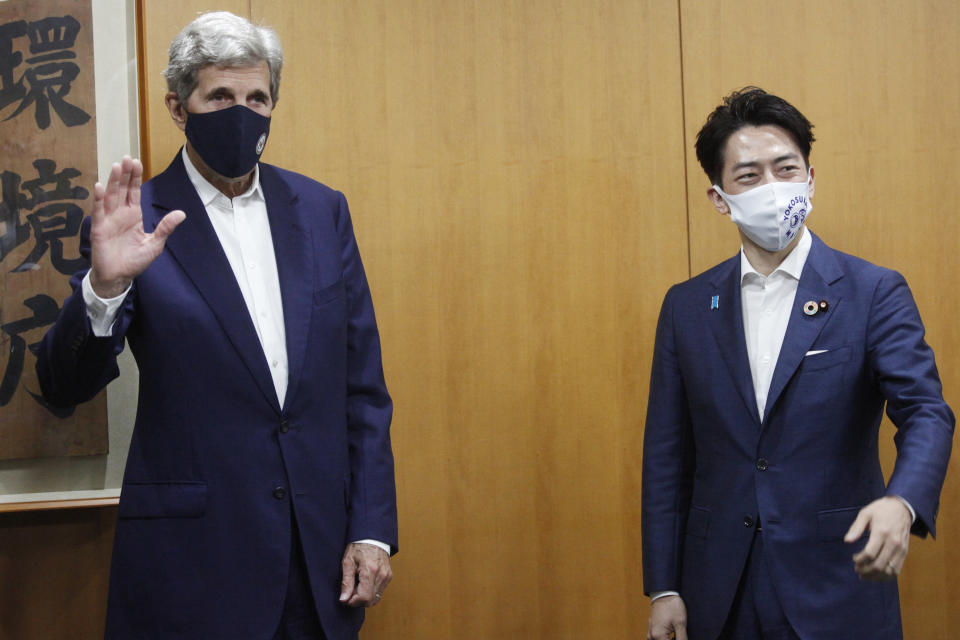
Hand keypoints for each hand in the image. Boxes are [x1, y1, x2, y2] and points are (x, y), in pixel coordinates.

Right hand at [89, 156, 184, 297]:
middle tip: (127, 158)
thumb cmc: (135, 260)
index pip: (134, 192)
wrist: (119, 276)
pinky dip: (98, 199)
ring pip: (110, 196)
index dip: (135, 177)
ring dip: (113, 181)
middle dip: (125, 174)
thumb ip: (165, 228)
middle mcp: (120, 214)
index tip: (137, 162)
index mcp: (134, 215)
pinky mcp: (99, 228)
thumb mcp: (155, 244)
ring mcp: (109, 220)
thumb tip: (181, 213)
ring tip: (116, 166)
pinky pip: (99, 211)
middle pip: (122, 189)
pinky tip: (99, 186)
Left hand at [339, 542, 391, 606]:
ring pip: (375, 598)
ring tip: (357, 586)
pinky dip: (370, 593)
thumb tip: (344, 599)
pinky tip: (364, 584)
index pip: (364, 597)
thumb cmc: (359, 547)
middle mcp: (381, 575)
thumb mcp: (348, 562)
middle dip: (358, 601)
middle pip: (370, 600)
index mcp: (370, 570)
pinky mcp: (389, 577)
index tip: (346, 598)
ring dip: (364, 597)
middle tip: (350, 591)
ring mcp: (387, 576)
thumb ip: (346, 582)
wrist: (373, 537)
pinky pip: (379, 592)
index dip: (353, 602)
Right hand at [647, 595, 686, 639]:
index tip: (682, 637)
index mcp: (658, 636)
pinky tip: (671, 635)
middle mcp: (652, 636)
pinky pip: (656, 639)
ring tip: (676, 635)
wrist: (664, 592)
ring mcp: (650, 632)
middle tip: (680, 635)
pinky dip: (664, 638)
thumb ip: (682, 639)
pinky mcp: (651, 628)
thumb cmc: (672, 606)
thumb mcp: (680, 624)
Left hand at [844, 496, 911, 580]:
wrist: (902, 508)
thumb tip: (847, 541)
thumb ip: (856, 528)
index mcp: (881, 532)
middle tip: (857, 569)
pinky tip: (877, 575)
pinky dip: (887, 576)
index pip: (870, 553)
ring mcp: (901, 549)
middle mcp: (893, 542)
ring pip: (889, 571)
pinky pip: (897, 570)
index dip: (860, 560)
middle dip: (865, 571)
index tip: (854, 558)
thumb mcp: (865, 513)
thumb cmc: (881, 509)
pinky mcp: (905, 552)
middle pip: (879, 565)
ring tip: (865, 575)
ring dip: (876, 577)